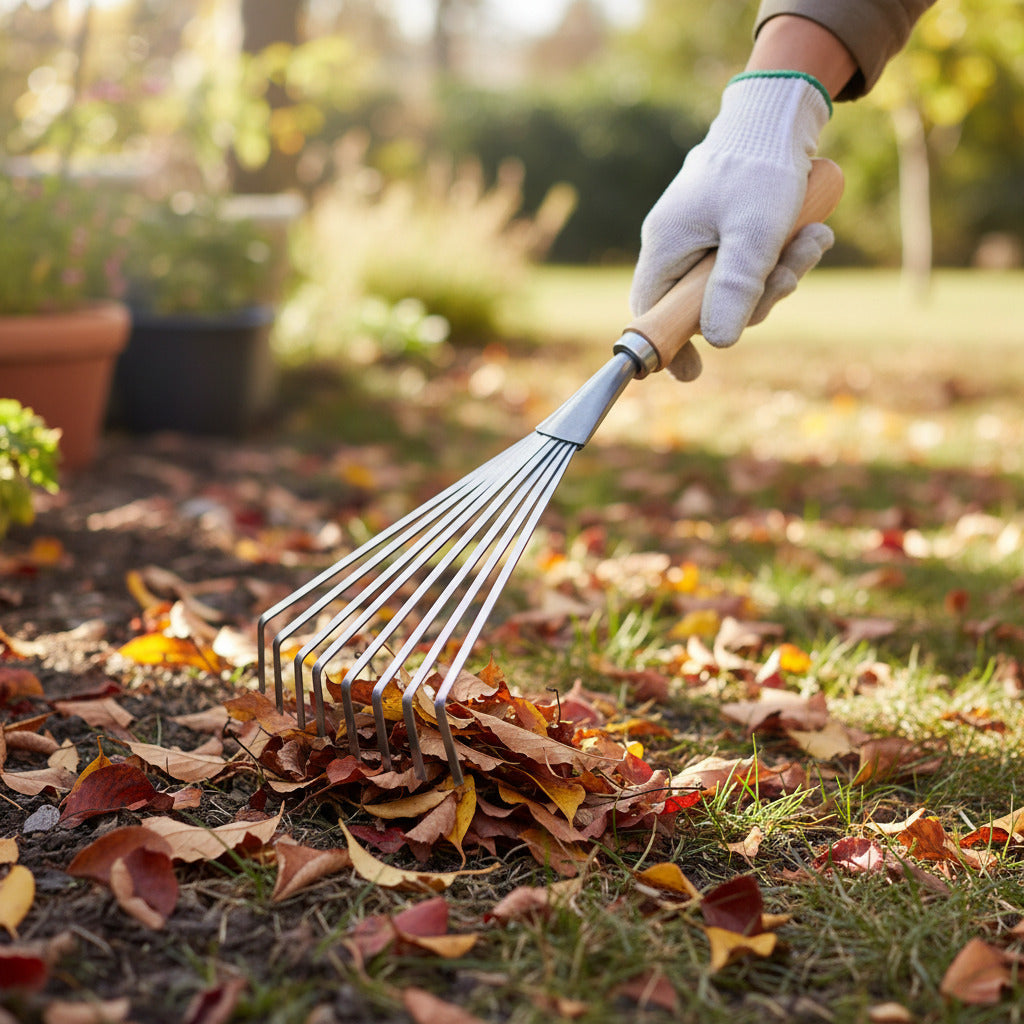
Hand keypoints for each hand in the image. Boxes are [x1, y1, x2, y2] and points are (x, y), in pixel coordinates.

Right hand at [630, 73, 833, 377]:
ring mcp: (703, 237)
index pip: (652, 312)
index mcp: (666, 247)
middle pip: (704, 305)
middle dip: (754, 300)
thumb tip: (720, 341)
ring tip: (815, 238)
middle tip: (791, 277)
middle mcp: (678, 246)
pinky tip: (813, 232)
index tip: (693, 372)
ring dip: (779, 274)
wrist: (779, 109)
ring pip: (735, 285)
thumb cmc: (761, 166)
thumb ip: (735, 287)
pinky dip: (782, 256)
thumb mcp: (753, 232)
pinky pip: (751, 263)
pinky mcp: (729, 228)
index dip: (669, 346)